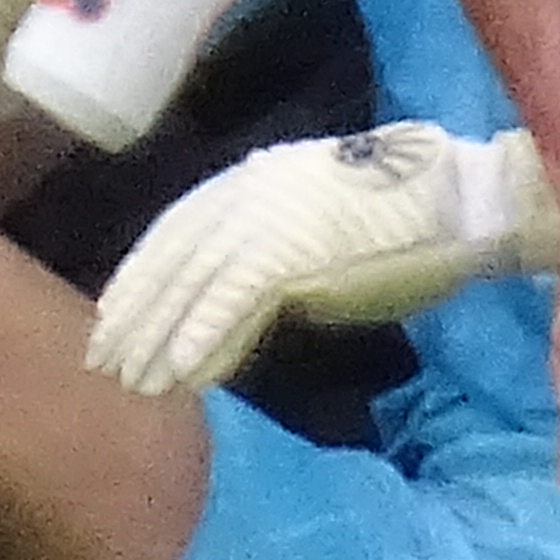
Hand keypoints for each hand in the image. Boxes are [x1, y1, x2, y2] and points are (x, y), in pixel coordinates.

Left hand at [90, 123, 559, 397]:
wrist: (461, 197)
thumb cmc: (404, 219)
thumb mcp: (320, 230)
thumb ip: (271, 260)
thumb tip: (229, 305)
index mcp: (254, 180)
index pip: (176, 231)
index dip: (141, 278)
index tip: (109, 318)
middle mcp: (250, 190)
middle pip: (171, 255)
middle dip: (133, 311)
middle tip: (99, 360)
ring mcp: (270, 214)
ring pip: (192, 278)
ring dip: (158, 333)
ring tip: (132, 379)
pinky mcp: (296, 245)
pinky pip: (236, 295)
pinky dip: (206, 333)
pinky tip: (184, 371)